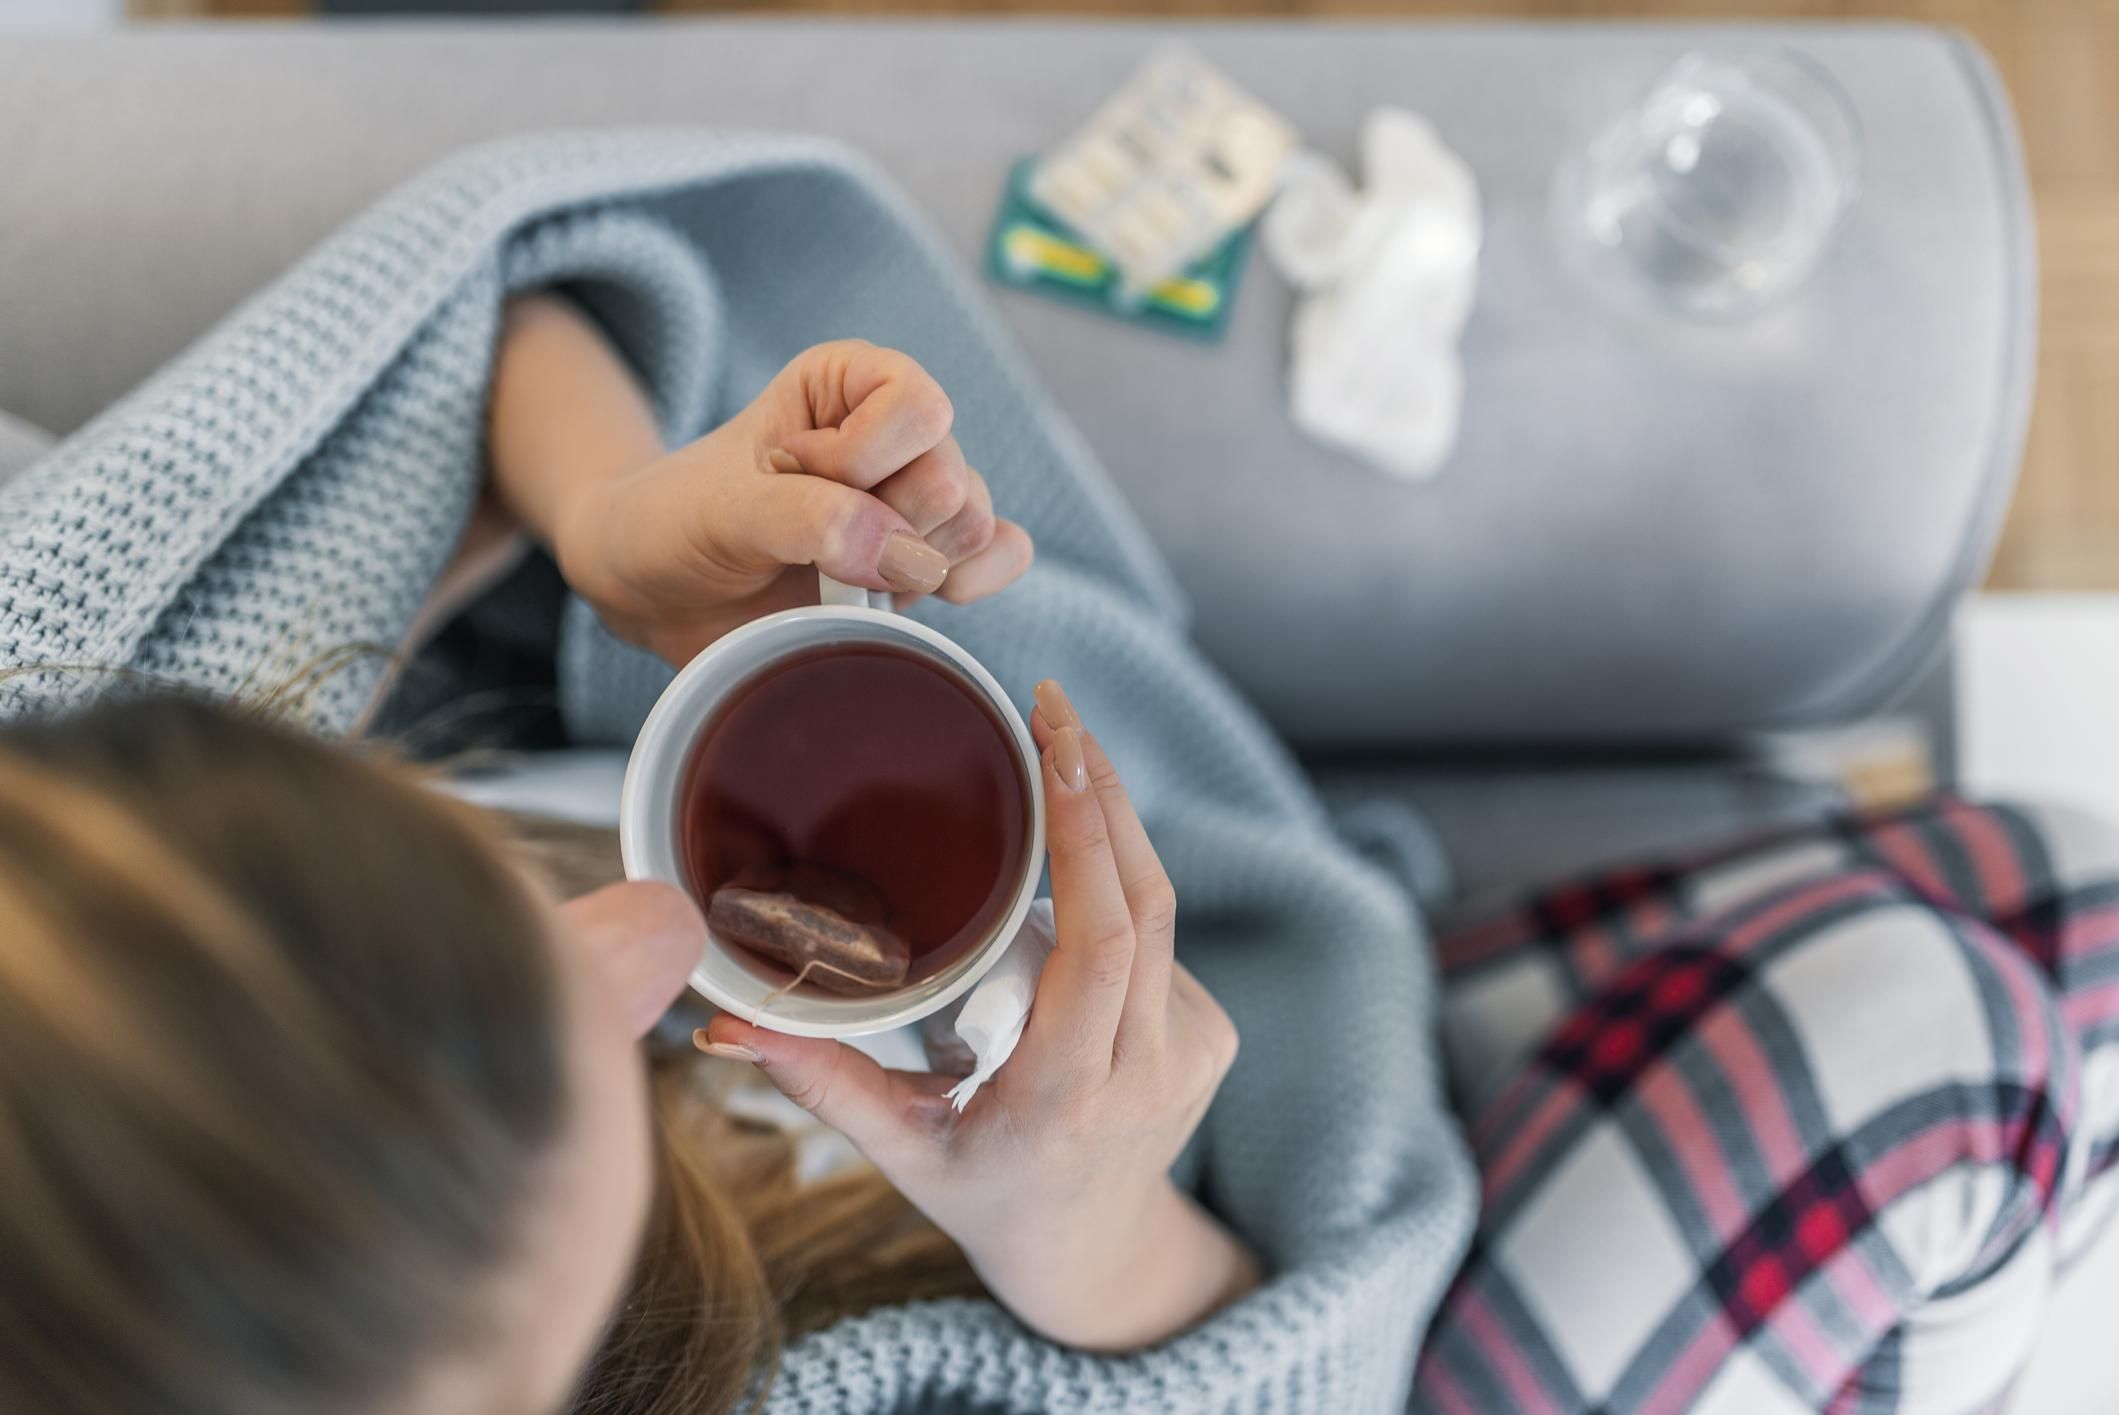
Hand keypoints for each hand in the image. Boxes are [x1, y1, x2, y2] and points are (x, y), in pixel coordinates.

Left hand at [539, 324, 1030, 664]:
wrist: (659, 588)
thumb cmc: (679, 523)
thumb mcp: (722, 511)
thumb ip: (810, 519)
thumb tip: (909, 556)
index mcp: (852, 381)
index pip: (917, 410)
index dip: (860, 461)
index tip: (786, 475)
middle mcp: (897, 431)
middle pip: (952, 481)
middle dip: (882, 528)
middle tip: (807, 543)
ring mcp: (918, 498)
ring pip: (973, 528)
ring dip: (906, 568)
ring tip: (835, 575)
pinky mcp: (931, 558)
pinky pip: (1001, 557)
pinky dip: (965, 584)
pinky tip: (899, 597)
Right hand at [700, 680, 1257, 1350]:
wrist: (1097, 1255)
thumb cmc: (986, 1197)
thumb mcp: (901, 1149)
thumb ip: (819, 1081)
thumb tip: (721, 1023)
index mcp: (1070, 1093)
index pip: (1102, 940)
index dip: (1087, 832)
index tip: (1055, 743)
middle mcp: (1149, 1067)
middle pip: (1145, 898)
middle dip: (1100, 789)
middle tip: (1050, 708)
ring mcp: (1194, 1049)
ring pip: (1161, 908)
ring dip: (1109, 830)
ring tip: (1051, 760)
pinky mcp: (1214, 1035)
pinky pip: (1164, 940)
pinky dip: (1118, 894)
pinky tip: (1074, 881)